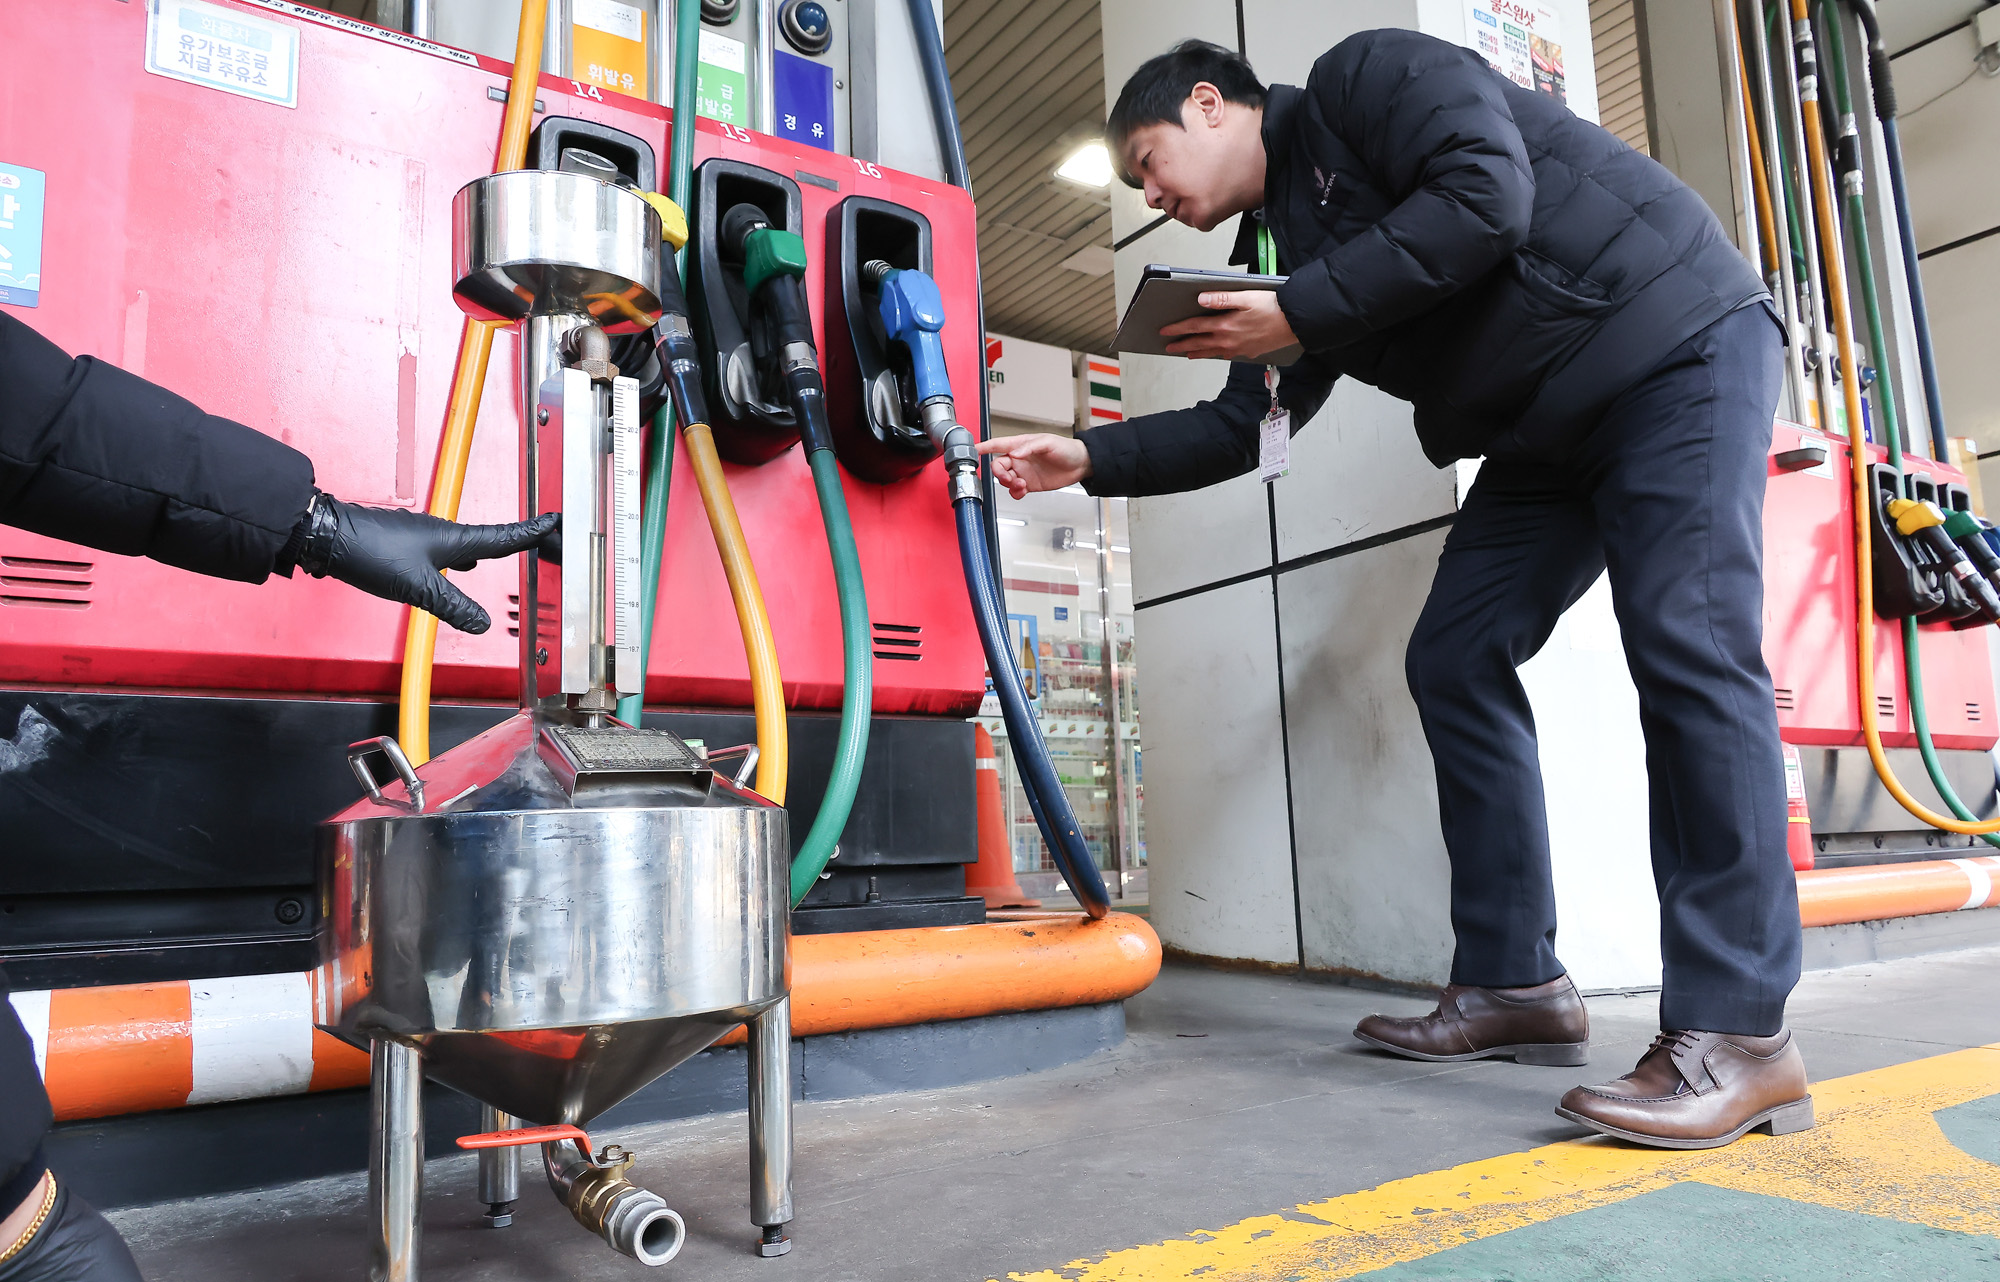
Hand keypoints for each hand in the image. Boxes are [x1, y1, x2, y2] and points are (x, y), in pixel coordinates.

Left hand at [299, 494, 558, 633]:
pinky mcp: (401, 542)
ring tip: (487, 560)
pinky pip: (438, 550)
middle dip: (506, 543)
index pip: (502, 537)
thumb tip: (481, 623)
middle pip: (483, 539)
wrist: (324, 534)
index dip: (529, 532)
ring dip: (476, 553)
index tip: (550, 521)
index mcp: (453, 539)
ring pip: (458, 546)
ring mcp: (420, 535)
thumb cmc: (370, 552)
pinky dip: (449, 559)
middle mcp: (440, 533)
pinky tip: (442, 568)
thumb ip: (453, 607)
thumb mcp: (419, 588)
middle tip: (528, 541)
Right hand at [976, 434, 1091, 498]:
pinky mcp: (1029, 485)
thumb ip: (1029, 447)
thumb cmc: (1066, 449)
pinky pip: (1014, 491)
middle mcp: (1018, 459)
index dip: (984, 447)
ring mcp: (1023, 472)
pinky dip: (1015, 493)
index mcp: (1020, 445)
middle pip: (997, 466)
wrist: (1080, 465)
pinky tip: (1023, 490)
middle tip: (1010, 478)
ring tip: (1022, 485)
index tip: (973, 450)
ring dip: (1009, 484)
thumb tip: (1015, 453)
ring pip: (1004, 480)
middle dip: (999, 474)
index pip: (997, 445)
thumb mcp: (1048, 443)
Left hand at [1159, 290, 1297, 360]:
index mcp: (1225, 326)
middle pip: (1199, 343)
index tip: (1165, 331)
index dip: (1178, 328)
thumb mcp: (1246, 297)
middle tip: (1168, 347)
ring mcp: (1238, 349)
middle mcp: (1228, 341)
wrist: (1294, 323)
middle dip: (1182, 345)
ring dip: (1196, 352)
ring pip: (1211, 352)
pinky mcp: (1248, 352)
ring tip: (1186, 354)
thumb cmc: (1272, 307)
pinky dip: (1214, 354)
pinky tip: (1213, 353)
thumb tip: (1201, 299)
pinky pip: (1225, 355)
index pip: (1195, 327)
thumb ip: (1221, 299)